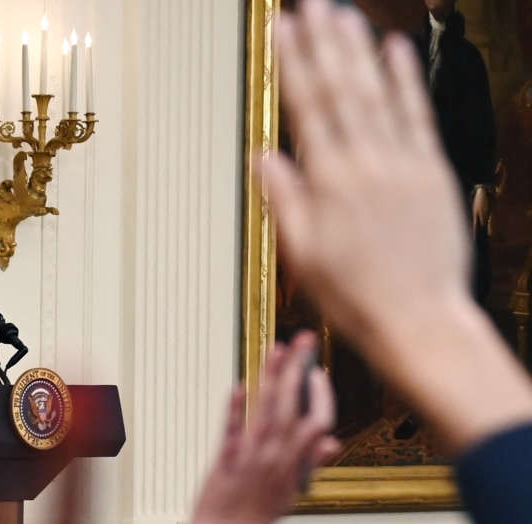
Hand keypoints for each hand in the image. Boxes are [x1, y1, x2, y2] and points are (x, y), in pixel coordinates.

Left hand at [189, 331, 338, 523]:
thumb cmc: (256, 518)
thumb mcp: (292, 493)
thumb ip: (309, 464)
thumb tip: (332, 442)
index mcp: (296, 464)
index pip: (318, 421)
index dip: (320, 394)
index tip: (316, 370)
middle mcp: (278, 458)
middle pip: (294, 406)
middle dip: (299, 369)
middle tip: (303, 337)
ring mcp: (252, 461)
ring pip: (267, 413)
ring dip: (273, 379)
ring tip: (278, 349)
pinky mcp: (225, 465)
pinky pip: (232, 434)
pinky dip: (235, 410)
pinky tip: (239, 386)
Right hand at [259, 0, 531, 453]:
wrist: (419, 319)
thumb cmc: (355, 297)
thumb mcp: (302, 257)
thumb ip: (284, 200)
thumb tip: (264, 157)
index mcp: (329, 184)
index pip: (307, 109)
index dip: (293, 64)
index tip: (282, 30)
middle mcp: (366, 164)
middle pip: (341, 90)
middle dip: (324, 42)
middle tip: (311, 4)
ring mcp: (404, 165)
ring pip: (378, 94)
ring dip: (360, 50)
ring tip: (344, 13)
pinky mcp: (433, 173)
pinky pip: (418, 115)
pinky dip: (406, 80)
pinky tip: (396, 50)